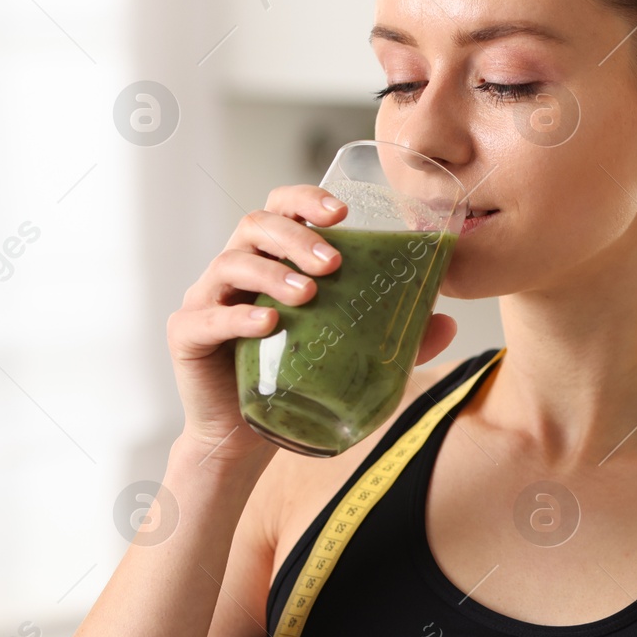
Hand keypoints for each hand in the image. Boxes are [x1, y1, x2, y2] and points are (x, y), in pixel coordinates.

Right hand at [166, 184, 457, 466]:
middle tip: (333, 261)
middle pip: (255, 225)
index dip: (306, 199)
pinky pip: (206, 316)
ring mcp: (208, 299)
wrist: (248, 437)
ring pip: (231, 263)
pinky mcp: (187, 335)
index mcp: (273, 260)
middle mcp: (236, 270)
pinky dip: (238, 316)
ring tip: (309, 294)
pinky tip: (268, 324)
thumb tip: (449, 322)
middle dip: (296, 236)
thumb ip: (399, 337)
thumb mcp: (353, 353)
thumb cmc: (299, 379)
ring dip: (273, 272)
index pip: (281, 208)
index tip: (342, 211)